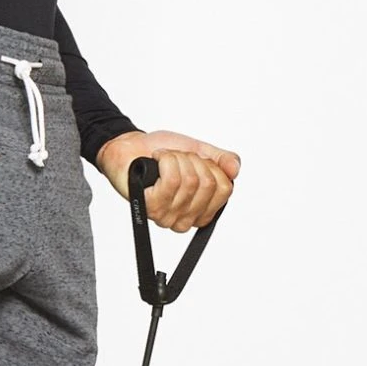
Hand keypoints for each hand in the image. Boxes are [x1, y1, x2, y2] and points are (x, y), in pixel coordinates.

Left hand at [94, 128, 239, 231]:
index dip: (212, 166)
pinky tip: (155, 161)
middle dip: (193, 160)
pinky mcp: (151, 207)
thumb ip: (222, 161)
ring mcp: (167, 216)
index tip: (197, 161)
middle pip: (208, 184)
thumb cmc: (161, 152)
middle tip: (178, 158)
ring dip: (177, 158)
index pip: (224, 190)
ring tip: (164, 159)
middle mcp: (185, 219)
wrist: (130, 146)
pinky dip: (165, 160)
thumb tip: (235, 170)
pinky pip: (172, 180)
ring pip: (190, 181)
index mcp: (201, 210)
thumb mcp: (200, 152)